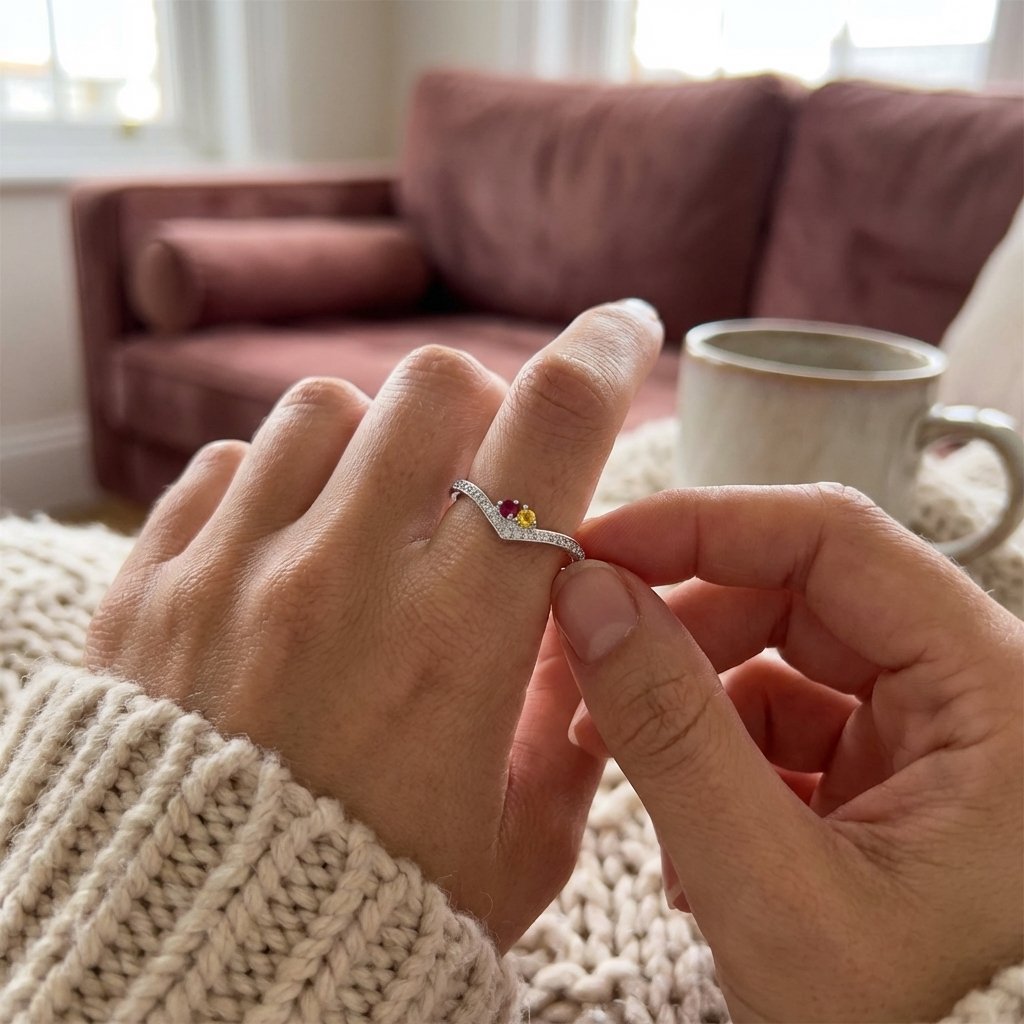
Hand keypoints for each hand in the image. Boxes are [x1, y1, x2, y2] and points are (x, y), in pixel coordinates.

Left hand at [85, 300, 662, 950]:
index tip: (620, 332)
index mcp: (455, 644)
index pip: (551, 432)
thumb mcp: (522, 843)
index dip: (601, 356)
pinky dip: (271, 489)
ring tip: (371, 518)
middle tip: (477, 476)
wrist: (191, 975)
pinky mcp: (147, 593)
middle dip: (478, 408)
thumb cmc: (373, 913)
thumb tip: (583, 622)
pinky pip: (221, 471)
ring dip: (369, 442)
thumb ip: (574, 719)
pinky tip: (284, 556)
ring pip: (320, 409)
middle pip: (430, 386)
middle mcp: (339, 585)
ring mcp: (228, 577)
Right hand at [551, 485, 1022, 1020]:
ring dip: (681, 689)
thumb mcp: (768, 889)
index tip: (597, 548)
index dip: (703, 526)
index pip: (835, 541)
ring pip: (775, 647)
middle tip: (580, 648)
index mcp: (997, 693)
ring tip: (609, 751)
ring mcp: (926, 726)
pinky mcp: (883, 761)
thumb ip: (671, 733)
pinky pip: (775, 709)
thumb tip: (587, 598)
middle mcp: (972, 689)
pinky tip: (679, 821)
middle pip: (795, 588)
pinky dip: (708, 744)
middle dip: (676, 618)